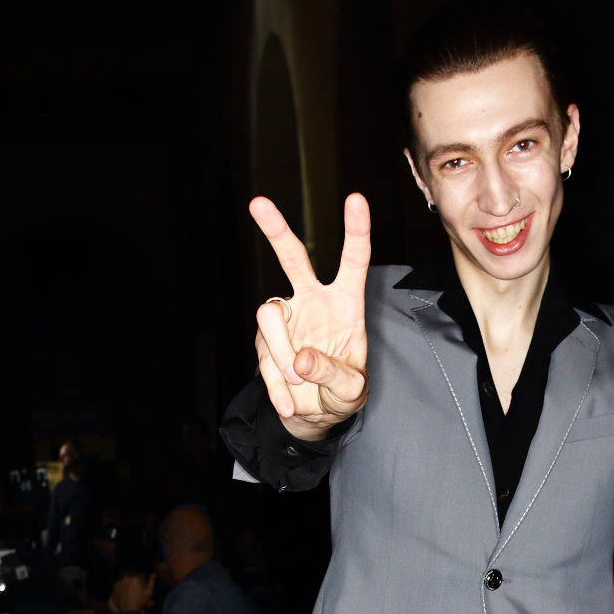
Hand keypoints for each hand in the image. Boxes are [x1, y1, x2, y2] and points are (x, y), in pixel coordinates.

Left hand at [109, 573, 153, 613]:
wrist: (128, 610)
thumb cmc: (140, 601)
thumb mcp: (148, 592)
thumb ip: (151, 581)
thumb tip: (154, 573)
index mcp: (136, 578)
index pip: (141, 573)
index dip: (142, 579)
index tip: (142, 585)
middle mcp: (127, 577)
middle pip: (133, 574)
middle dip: (135, 579)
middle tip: (136, 587)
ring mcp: (120, 581)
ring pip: (126, 577)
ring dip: (128, 581)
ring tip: (130, 589)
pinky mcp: (115, 585)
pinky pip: (120, 582)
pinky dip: (122, 585)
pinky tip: (125, 591)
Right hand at [251, 193, 369, 441]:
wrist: (316, 415)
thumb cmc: (343, 392)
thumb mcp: (351, 390)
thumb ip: (332, 373)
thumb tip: (300, 361)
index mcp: (346, 304)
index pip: (353, 262)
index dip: (356, 231)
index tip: (355, 199)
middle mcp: (314, 301)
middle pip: (293, 258)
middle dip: (275, 230)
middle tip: (257, 203)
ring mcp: (286, 318)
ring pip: (269, 313)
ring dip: (280, 352)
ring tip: (298, 384)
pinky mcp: (265, 338)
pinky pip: (263, 351)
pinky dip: (275, 383)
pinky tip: (289, 401)